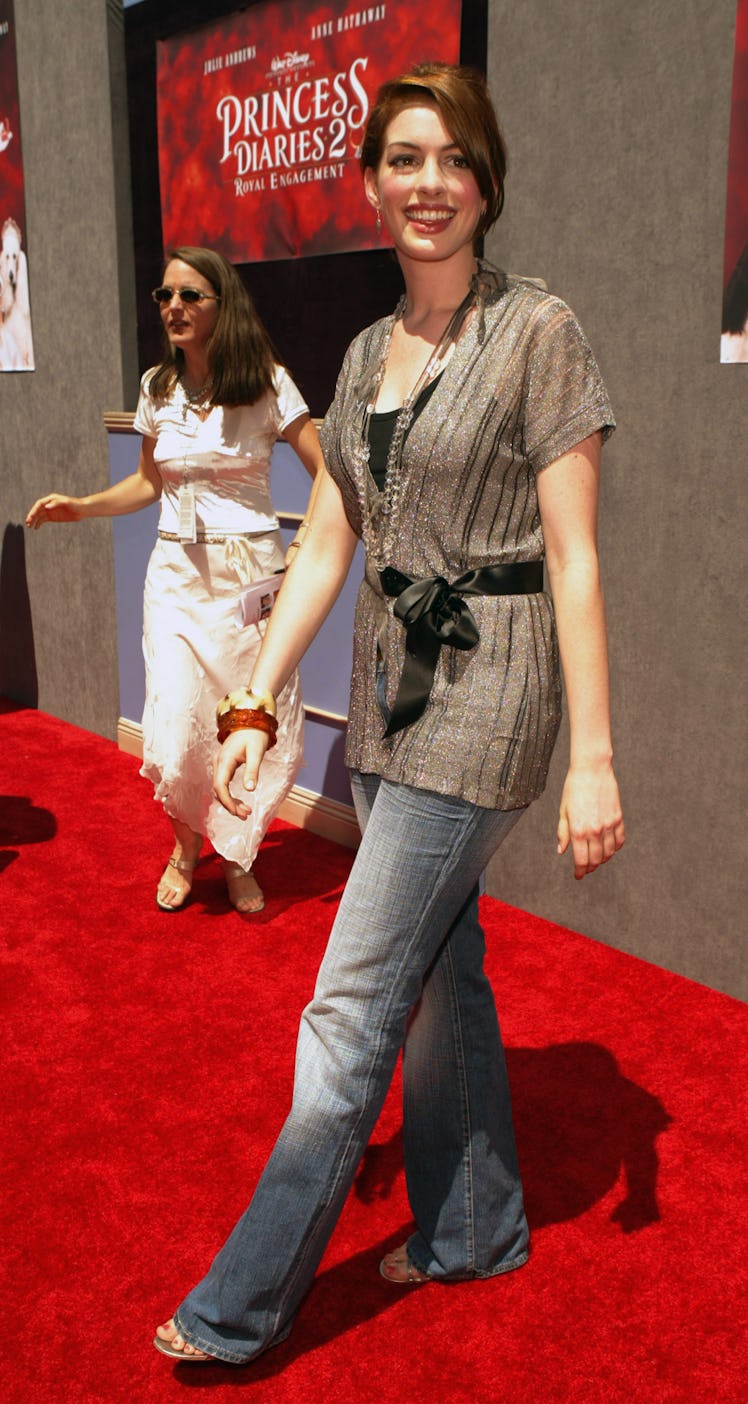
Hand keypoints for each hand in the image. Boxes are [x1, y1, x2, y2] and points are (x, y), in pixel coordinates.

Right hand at [26, 494, 83, 527]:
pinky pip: (43, 520)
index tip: (31, 516)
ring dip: (34, 520)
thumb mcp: (66, 502)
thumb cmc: (74, 504)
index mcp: (51, 499)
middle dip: (32, 516)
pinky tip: (36, 528)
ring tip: (29, 526)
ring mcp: (50, 511)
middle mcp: (49, 504)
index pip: (39, 504)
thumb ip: (56, 503)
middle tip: (28, 522)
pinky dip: (39, 523)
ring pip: (39, 515)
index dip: (34, 509)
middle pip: (37, 510)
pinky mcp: (52, 517)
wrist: (81, 510)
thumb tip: (46, 507)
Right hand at [213, 727, 270, 817]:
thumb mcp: (257, 752)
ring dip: (230, 802)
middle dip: (230, 805)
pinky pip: (223, 784)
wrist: (251, 721)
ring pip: (220, 788)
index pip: (220, 785)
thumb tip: (250, 790)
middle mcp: (219, 762)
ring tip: (245, 812)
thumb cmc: (255, 735)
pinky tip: (240, 803)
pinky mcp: (224, 765)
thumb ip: (252, 770)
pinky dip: (230, 795)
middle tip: (246, 815)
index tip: (238, 812)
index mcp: (225, 759)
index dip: (227, 801)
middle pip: (218, 789)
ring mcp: (220, 764)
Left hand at [557, 761, 624, 879]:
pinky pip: (620, 840)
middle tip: (586, 869)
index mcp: (578, 830)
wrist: (592, 770)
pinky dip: (615, 848)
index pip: (581, 860)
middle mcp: (594, 830)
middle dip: (591, 868)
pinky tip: (610, 848)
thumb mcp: (563, 811)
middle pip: (596, 859)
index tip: (578, 875)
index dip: (580, 871)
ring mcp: (608, 825)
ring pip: (609, 852)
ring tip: (597, 859)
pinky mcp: (618, 818)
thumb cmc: (574, 788)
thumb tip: (561, 851)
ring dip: (603, 859)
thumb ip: (562, 833)